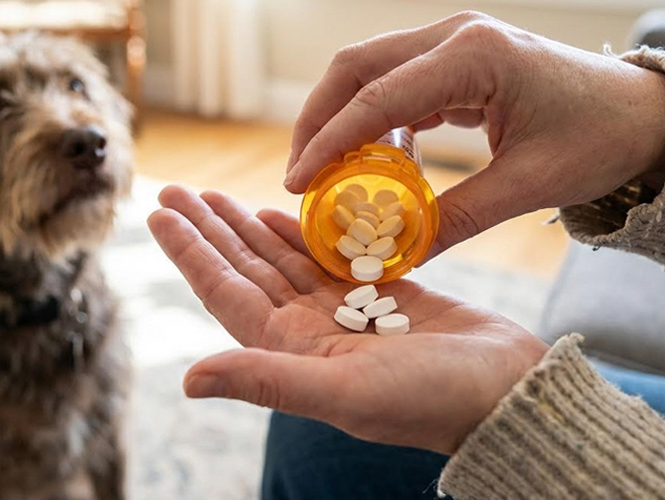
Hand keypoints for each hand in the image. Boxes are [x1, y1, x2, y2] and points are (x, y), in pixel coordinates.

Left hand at [147, 185, 547, 453]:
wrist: (507, 394)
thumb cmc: (430, 400)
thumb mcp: (343, 390)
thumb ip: (267, 380)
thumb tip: (188, 380)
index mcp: (292, 351)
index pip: (225, 293)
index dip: (190, 252)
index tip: (158, 212)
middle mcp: (309, 333)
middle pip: (246, 269)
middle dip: (209, 229)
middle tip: (176, 188)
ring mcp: (344, 314)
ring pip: (282, 260)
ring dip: (247, 227)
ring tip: (214, 194)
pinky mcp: (382, 295)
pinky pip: (327, 256)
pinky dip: (301, 232)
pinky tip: (279, 211)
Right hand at [284, 11, 664, 258]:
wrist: (642, 114)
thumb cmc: (599, 140)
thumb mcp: (529, 186)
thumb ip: (459, 219)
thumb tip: (394, 258)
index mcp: (476, 55)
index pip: (378, 97)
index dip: (329, 142)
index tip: (297, 183)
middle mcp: (456, 34)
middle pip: (356, 67)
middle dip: (317, 121)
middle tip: (298, 177)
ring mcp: (453, 42)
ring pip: (367, 70)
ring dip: (337, 118)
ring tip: (323, 175)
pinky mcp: (455, 60)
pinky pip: (394, 84)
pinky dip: (370, 120)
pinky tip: (368, 161)